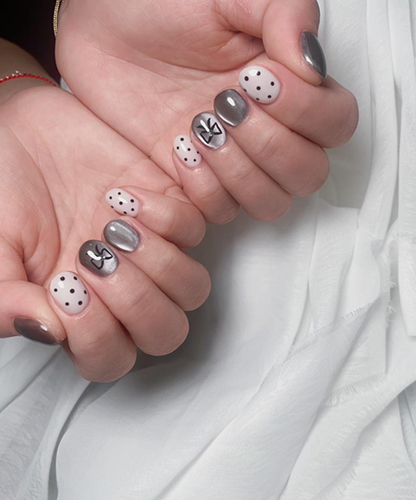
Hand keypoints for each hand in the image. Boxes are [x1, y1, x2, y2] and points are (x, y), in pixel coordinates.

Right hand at [0, 59, 209, 381]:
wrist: (24, 132)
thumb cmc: (4, 191)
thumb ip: (4, 298)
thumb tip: (44, 330)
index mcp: (79, 312)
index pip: (111, 358)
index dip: (97, 337)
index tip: (67, 288)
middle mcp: (123, 289)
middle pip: (166, 332)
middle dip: (137, 303)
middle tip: (95, 258)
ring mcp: (151, 252)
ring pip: (192, 288)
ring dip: (159, 263)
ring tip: (112, 227)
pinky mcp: (170, 211)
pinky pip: (196, 229)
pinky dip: (168, 216)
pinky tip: (123, 195)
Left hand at [56, 0, 357, 222]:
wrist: (101, 29)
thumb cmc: (161, 5)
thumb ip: (285, 14)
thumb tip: (312, 66)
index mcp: (290, 86)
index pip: (336, 123)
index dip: (306, 111)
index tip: (258, 78)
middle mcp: (269, 130)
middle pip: (309, 174)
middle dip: (271, 146)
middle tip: (226, 105)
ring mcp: (234, 162)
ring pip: (273, 203)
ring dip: (240, 172)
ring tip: (199, 127)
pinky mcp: (198, 182)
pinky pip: (222, 212)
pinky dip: (204, 188)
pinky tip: (178, 148)